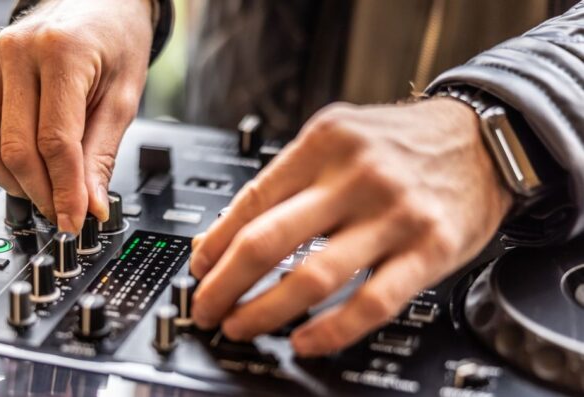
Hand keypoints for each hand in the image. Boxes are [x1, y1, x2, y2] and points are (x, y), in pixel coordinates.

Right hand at [0, 0, 152, 231]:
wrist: (97, 4)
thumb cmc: (114, 44)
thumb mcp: (123, 98)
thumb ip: (101, 155)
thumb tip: (90, 207)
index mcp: (62, 53)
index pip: (56, 142)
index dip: (65, 191)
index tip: (74, 220)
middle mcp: (16, 52)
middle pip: (14, 147)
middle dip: (39, 192)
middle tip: (60, 209)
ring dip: (6, 179)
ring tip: (36, 186)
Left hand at [189, 98, 511, 355]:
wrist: (484, 139)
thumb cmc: (402, 143)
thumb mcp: (339, 138)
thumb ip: (287, 181)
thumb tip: (225, 233)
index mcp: (325, 143)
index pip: (252, 201)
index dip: (215, 243)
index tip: (199, 269)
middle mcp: (356, 176)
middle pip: (268, 241)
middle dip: (225, 283)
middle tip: (206, 307)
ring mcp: (394, 214)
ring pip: (312, 276)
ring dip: (265, 310)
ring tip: (242, 326)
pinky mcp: (428, 250)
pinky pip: (371, 302)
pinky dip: (331, 330)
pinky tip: (305, 341)